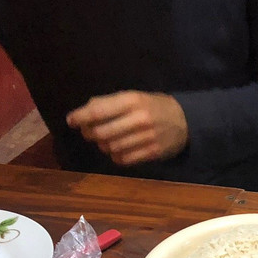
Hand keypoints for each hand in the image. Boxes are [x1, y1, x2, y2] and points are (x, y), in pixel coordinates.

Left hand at [66, 91, 188, 165]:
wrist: (186, 121)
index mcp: (132, 101)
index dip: (80, 117)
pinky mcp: (153, 152)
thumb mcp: (133, 97)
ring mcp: (147, 138)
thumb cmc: (153, 107)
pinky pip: (124, 159)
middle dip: (90, 134)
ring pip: (111, 148)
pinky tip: (119, 150)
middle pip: (102, 133)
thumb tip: (83, 113)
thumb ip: (109, 103)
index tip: (71, 121)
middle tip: (90, 133)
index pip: (98, 111)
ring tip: (107, 141)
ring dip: (104, 146)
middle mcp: (139, 119)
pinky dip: (116, 156)